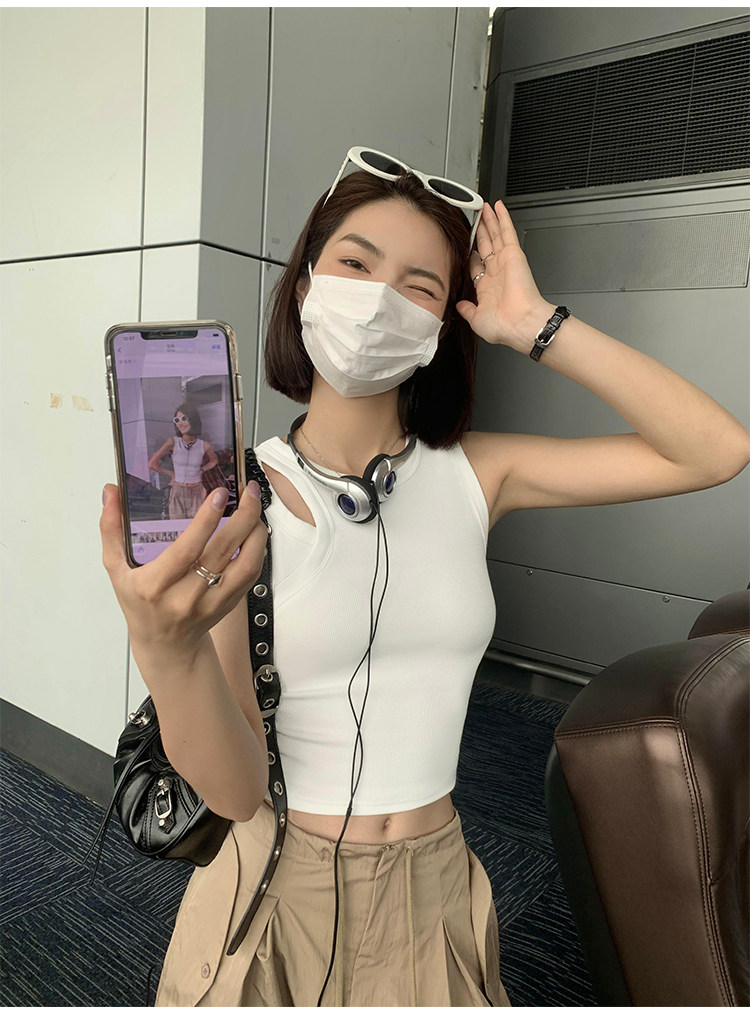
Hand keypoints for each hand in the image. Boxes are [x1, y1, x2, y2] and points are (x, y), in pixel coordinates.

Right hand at [100, 483, 267, 661]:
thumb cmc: (140, 603)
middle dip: (241, 517)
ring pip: (246, 565)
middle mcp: (186, 596)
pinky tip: (254, 531)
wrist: (165, 644)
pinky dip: (257, 549)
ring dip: (256, 533)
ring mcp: (211, 602)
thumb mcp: (116, 569)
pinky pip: (251, 574)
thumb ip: (111, 529)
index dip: (206, 520)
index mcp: (155, 585)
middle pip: (222, 552)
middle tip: (247, 491)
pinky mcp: (229, 604)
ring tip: (254, 508)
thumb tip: (111, 492)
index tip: (218, 494)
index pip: (186, 550)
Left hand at [456, 200, 555, 350]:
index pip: (477, 266)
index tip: (467, 247)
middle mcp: (497, 273)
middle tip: (477, 219)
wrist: (520, 323)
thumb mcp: (476, 320)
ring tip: (485, 207)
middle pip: (487, 246)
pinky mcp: (513, 254)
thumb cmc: (504, 326)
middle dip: (482, 232)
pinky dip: (502, 218)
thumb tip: (460, 306)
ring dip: (490, 221)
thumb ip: (467, 310)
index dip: (471, 255)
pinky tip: (498, 206)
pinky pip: (506, 231)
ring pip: (495, 235)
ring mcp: (505, 262)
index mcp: (488, 288)